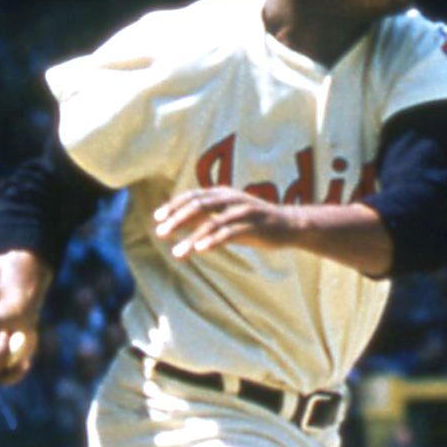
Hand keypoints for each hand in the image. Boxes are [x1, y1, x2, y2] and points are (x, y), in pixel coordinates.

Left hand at [152, 187, 305, 263]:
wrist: (290, 225)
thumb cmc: (253, 222)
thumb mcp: (227, 215)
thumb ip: (206, 215)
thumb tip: (178, 220)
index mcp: (223, 193)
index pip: (193, 196)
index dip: (173, 205)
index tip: (156, 218)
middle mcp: (232, 198)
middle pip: (199, 205)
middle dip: (177, 219)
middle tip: (160, 233)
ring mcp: (244, 211)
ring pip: (212, 222)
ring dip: (192, 238)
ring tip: (177, 253)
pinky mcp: (255, 226)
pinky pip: (230, 233)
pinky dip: (213, 241)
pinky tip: (200, 251)